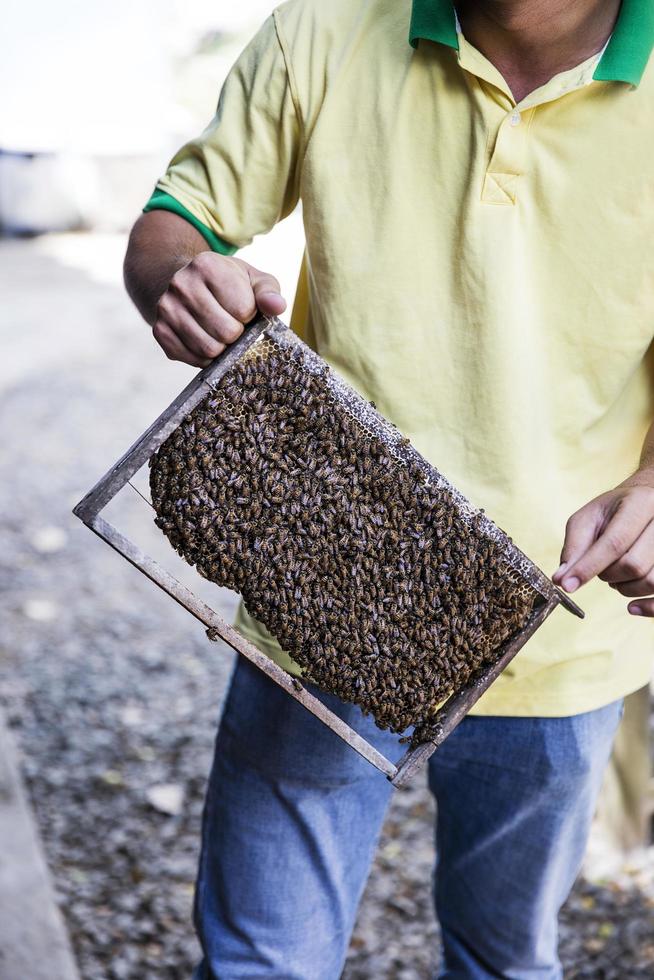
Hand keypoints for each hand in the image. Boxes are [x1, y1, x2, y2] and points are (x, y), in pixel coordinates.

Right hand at [153, 253, 285, 366]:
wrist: (186, 284)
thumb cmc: (227, 285)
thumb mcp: (252, 280)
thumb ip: (268, 292)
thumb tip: (277, 306)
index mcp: (207, 265)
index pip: (243, 309)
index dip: (249, 315)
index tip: (242, 309)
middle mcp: (181, 284)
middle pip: (226, 332)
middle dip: (236, 334)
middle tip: (233, 325)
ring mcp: (166, 308)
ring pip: (208, 350)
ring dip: (222, 348)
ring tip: (220, 333)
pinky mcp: (160, 331)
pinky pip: (192, 359)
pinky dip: (205, 358)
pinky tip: (206, 340)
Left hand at [552, 473, 653, 615]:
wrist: (644, 504)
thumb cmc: (614, 512)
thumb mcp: (588, 519)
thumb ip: (574, 547)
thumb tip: (561, 579)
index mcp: (641, 503)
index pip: (615, 542)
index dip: (588, 567)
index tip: (567, 584)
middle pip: (633, 565)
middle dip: (607, 575)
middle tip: (600, 568)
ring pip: (650, 581)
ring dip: (624, 588)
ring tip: (616, 574)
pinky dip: (648, 607)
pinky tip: (633, 607)